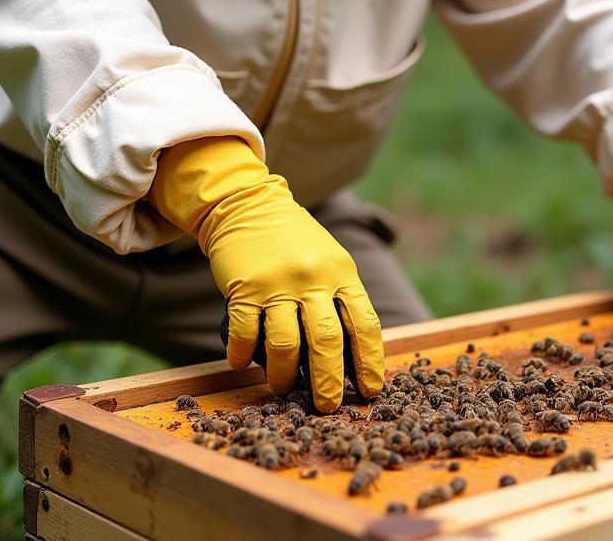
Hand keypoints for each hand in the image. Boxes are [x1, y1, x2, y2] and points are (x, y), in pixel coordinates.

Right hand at [150, 136, 384, 410]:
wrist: (250, 205)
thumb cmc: (296, 241)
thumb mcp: (330, 260)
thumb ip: (341, 297)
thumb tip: (353, 355)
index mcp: (341, 273)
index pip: (364, 323)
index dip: (370, 361)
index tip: (370, 390)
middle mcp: (312, 278)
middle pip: (326, 340)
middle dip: (329, 381)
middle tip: (327, 406)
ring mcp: (278, 282)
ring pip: (284, 344)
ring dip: (281, 375)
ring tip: (280, 387)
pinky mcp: (244, 286)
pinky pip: (244, 331)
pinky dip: (242, 354)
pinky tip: (241, 363)